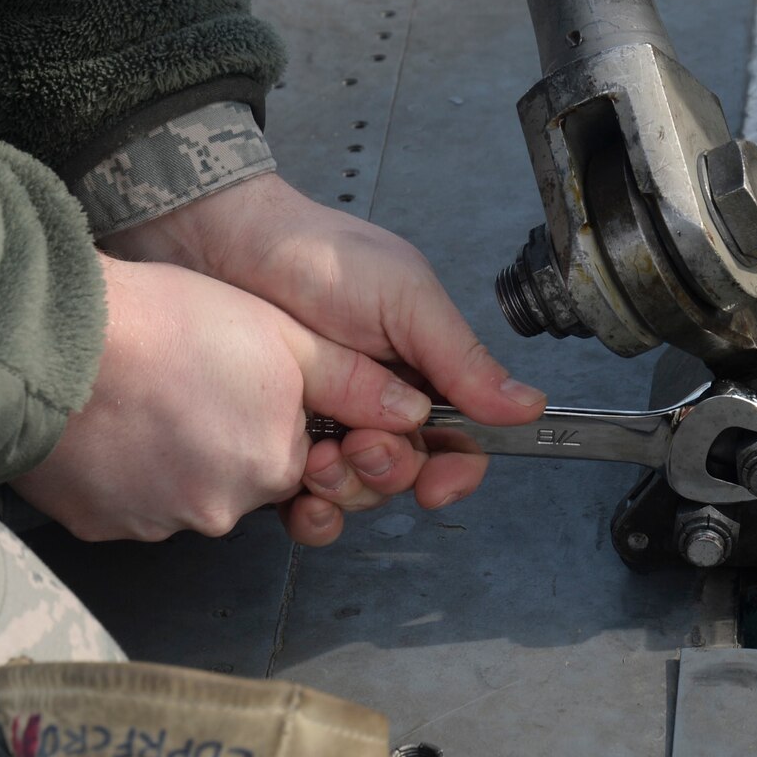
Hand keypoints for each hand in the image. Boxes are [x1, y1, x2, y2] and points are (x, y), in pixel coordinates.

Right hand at [11, 256, 433, 543]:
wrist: (55, 339)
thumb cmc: (167, 326)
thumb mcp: (284, 337)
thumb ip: (354, 384)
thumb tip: (410, 414)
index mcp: (273, 468)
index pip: (301, 461)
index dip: (282, 420)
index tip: (251, 384)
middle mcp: (221, 511)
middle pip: (243, 479)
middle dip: (231, 437)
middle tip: (195, 380)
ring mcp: (155, 523)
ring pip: (183, 489)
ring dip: (176, 451)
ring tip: (149, 390)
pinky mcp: (99, 524)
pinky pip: (126, 499)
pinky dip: (125, 466)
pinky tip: (113, 419)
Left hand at [104, 173, 546, 538]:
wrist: (228, 245)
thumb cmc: (321, 256)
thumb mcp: (408, 301)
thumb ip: (464, 361)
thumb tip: (528, 405)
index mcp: (422, 376)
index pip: (457, 444)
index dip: (454, 472)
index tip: (437, 484)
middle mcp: (379, 407)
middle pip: (406, 475)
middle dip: (388, 472)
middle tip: (360, 443)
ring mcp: (328, 427)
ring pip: (357, 493)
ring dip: (345, 489)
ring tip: (319, 455)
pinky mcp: (279, 441)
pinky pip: (301, 501)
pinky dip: (307, 511)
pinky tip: (297, 496)